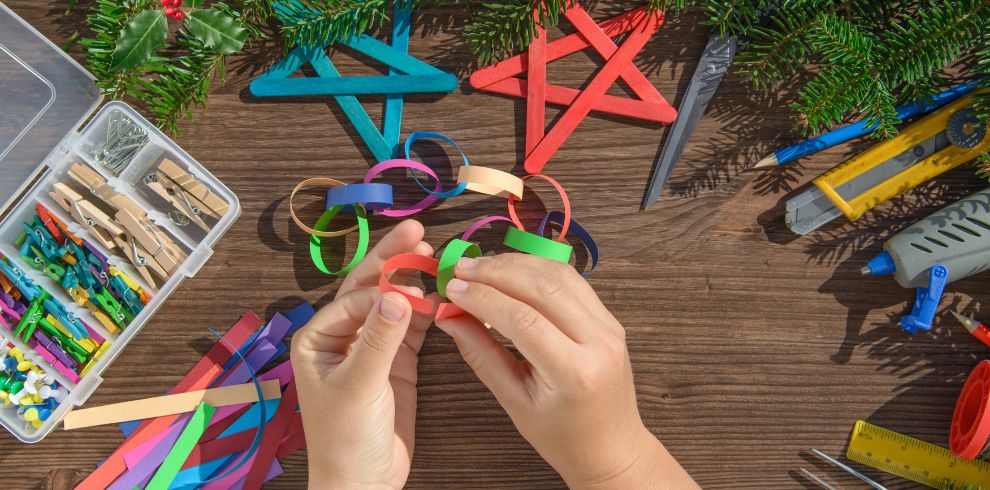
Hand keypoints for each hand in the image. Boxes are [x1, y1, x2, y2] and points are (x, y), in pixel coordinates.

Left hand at [291, 220, 434, 488]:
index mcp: (318, 337)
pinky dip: (426, 310)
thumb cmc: (345, 439)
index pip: (355, 298)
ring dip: (412, 281)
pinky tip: (440, 295)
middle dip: (393, 260)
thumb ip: (379, 340)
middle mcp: (342, 336)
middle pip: (370, 288)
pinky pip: (410, 326)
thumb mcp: (360, 386)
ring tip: (435, 255)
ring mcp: (371, 347)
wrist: (364, 482)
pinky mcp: (396, 363)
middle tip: (418, 230)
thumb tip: (399, 294)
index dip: (384, 287)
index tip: (413, 286)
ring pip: (392, 303)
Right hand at [435, 254, 697, 488]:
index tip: (452, 287)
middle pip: (542, 287)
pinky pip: (573, 281)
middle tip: (460, 267)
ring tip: (481, 264)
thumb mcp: (513, 401)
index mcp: (574, 373)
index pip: (522, 318)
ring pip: (560, 275)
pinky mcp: (610, 318)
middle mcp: (598, 342)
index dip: (482, 297)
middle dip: (496, 271)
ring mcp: (609, 327)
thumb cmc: (560, 435)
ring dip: (517, 263)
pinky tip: (512, 269)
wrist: (611, 447)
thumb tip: (448, 315)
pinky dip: (539, 268)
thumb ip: (480, 354)